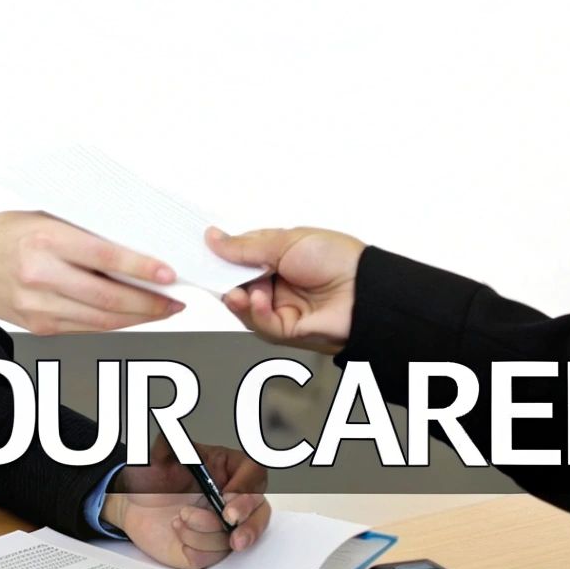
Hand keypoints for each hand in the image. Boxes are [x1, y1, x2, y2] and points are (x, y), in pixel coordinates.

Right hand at [0, 212, 182, 334]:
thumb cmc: (3, 234)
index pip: (103, 258)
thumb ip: (84, 232)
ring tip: (164, 310)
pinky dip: (114, 324)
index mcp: (44, 241)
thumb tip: (134, 242)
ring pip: (101, 319)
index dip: (140, 269)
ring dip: (138, 318)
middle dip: (149, 302)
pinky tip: (133, 317)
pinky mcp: (37, 325)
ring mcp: (37, 305)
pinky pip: (85, 328)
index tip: (168, 274)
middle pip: (107, 297)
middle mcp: (39, 275)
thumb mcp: (42, 217)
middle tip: (176, 299)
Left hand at [103, 436, 270, 568]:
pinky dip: (195, 548)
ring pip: (233, 537)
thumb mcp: (157, 457)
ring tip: (179, 519)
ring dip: (203, 531)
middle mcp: (232, 499)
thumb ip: (167, 446)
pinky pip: (214, 557)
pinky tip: (179, 536)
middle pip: (260, 511)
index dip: (246, 486)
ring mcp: (225, 526)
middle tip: (227, 520)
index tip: (228, 496)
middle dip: (248, 521)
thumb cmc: (152, 479)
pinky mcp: (212, 550)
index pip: (254, 473)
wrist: (134, 506)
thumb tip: (171, 437)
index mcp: (227, 469)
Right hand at [206, 226, 364, 352]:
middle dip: (224, 281)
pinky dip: (255, 312)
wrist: (367, 289)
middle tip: (212, 274)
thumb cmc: (338, 259)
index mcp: (276, 257)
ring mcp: (280, 307)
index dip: (221, 257)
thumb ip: (246, 246)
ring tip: (237, 291)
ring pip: (244, 308)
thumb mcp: (287, 241)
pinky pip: (262, 324)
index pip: (239, 259)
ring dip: (237, 300)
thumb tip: (214, 239)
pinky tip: (257, 300)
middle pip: (236, 285)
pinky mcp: (286, 329)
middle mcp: (276, 283)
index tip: (203, 252)